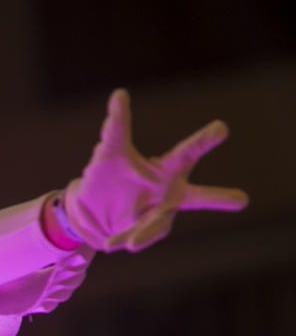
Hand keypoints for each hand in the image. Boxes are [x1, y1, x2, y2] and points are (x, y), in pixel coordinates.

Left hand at [64, 89, 247, 252]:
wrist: (91, 209)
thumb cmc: (109, 173)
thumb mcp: (110, 149)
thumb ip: (117, 124)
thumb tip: (120, 92)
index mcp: (166, 169)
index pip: (187, 152)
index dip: (204, 140)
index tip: (222, 127)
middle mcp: (169, 193)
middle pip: (196, 197)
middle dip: (217, 198)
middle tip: (242, 199)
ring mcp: (158, 215)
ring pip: (160, 224)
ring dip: (147, 231)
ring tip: (131, 242)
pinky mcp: (142, 233)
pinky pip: (137, 236)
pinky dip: (128, 238)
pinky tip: (116, 243)